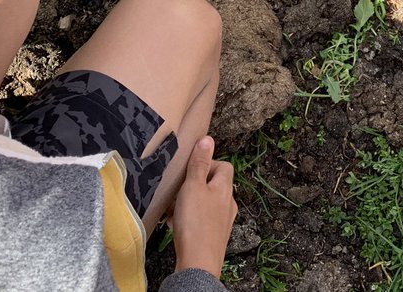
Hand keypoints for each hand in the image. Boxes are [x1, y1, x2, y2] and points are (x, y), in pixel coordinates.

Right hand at [169, 136, 237, 277]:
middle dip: (194, 186)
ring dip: (189, 203)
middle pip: (213, 185)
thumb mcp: (193, 186)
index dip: (208, 164)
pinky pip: (201, 221)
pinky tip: (176, 225)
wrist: (198, 262)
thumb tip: (208, 139)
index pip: (224, 166)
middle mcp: (228, 204)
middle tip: (179, 191)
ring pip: (205, 204)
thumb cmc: (196, 223)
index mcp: (225, 188)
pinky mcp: (214, 236)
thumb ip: (199, 163)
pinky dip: (189, 219)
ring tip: (174, 210)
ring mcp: (223, 221)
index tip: (190, 171)